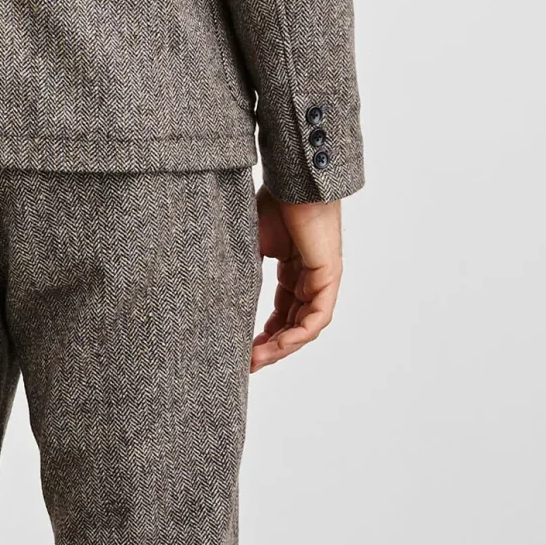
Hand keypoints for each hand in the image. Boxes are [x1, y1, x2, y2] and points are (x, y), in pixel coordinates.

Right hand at [251, 186, 341, 370]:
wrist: (292, 180)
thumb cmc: (272, 202)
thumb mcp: (250, 245)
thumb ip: (243, 271)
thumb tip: (216, 296)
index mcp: (292, 269)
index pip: (281, 312)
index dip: (263, 334)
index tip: (241, 350)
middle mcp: (309, 277)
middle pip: (293, 324)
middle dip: (270, 347)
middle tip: (246, 364)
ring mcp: (322, 278)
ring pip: (305, 326)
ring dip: (282, 347)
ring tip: (256, 359)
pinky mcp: (329, 275)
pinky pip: (317, 317)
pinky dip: (298, 334)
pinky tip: (278, 345)